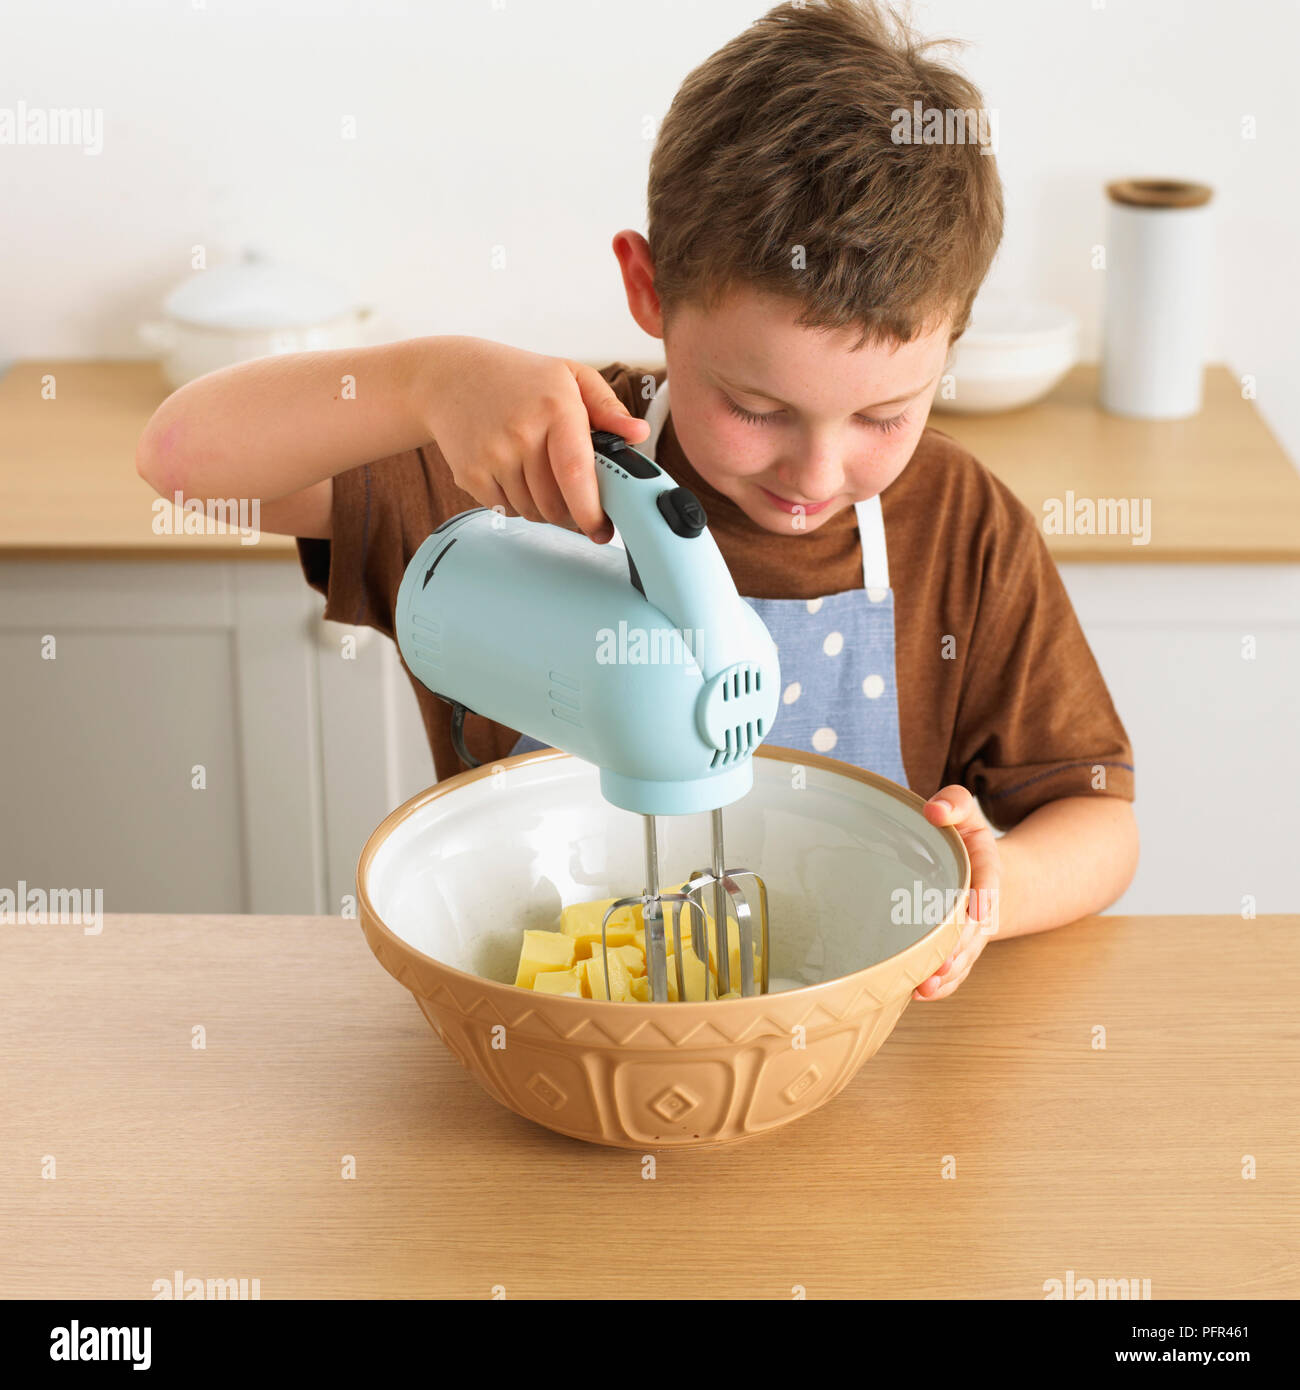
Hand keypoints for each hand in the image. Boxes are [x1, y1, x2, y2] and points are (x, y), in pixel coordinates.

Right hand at [422, 337, 649, 542]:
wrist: (451, 376)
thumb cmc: (519, 378)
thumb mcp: (569, 376)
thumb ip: (608, 407)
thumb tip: (639, 434)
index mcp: (555, 407)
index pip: (576, 473)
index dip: (591, 511)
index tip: (603, 530)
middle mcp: (521, 432)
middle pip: (556, 504)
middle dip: (572, 514)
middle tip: (577, 503)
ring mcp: (492, 455)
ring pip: (532, 512)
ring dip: (544, 509)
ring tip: (542, 480)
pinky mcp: (470, 473)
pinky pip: (505, 510)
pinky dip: (516, 504)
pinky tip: (514, 476)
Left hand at [913, 784, 999, 1000]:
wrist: (981, 870)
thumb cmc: (965, 839)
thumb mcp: (966, 814)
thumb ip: (954, 803)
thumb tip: (934, 811)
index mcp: (987, 871)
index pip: (989, 886)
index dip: (984, 899)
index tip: (978, 912)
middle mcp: (982, 907)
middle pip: (975, 931)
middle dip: (960, 947)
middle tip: (940, 962)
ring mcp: (970, 932)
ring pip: (964, 956)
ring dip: (948, 973)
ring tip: (925, 986)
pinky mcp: (957, 948)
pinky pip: (955, 970)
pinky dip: (942, 984)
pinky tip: (919, 993)